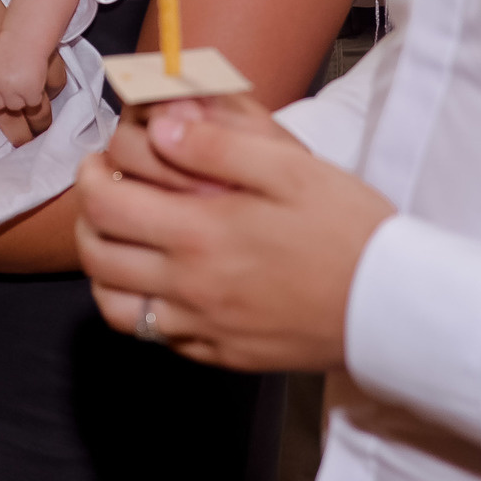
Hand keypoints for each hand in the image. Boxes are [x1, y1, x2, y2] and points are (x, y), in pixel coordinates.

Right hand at [0, 0, 60, 159]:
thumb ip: (23, 24)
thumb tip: (35, 39)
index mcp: (24, 38)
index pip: (54, 78)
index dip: (54, 92)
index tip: (49, 98)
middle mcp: (5, 58)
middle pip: (32, 102)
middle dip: (40, 121)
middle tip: (40, 130)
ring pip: (1, 112)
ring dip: (13, 133)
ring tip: (21, 145)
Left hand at [0, 31, 54, 118]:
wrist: (28, 33)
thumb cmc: (10, 45)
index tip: (3, 91)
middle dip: (7, 99)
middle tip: (16, 83)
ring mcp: (9, 89)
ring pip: (17, 106)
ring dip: (24, 96)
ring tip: (26, 76)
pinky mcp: (28, 91)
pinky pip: (33, 102)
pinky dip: (37, 93)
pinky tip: (35, 77)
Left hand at [74, 96, 394, 371]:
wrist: (393, 306)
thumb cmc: (348, 230)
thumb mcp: (290, 168)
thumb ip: (218, 144)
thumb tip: (160, 126)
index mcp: (201, 233)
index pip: (106, 207)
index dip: (90, 177)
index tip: (102, 158)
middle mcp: (191, 286)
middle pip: (98, 257)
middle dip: (87, 216)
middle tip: (103, 190)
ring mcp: (203, 327)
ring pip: (114, 306)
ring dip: (102, 269)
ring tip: (119, 239)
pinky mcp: (222, 354)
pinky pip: (156, 337)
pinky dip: (139, 310)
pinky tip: (158, 284)